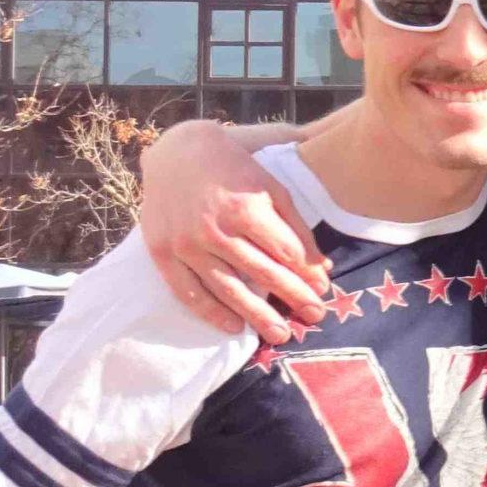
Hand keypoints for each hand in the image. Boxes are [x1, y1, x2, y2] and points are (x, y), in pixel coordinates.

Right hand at [140, 123, 327, 342]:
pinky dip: (211, 312)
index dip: (308, 274)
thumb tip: (320, 267)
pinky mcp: (163, 252)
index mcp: (246, 208)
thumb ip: (296, 226)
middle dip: (293, 298)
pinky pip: (187, 291)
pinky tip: (234, 328)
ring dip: (257, 315)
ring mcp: (187, 244)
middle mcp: (215, 229)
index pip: (286, 253)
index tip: (324, 290)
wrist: (176, 152)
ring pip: (228, 288)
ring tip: (281, 335)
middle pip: (263, 274)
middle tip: (316, 317)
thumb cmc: (234, 168)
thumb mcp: (272, 186)